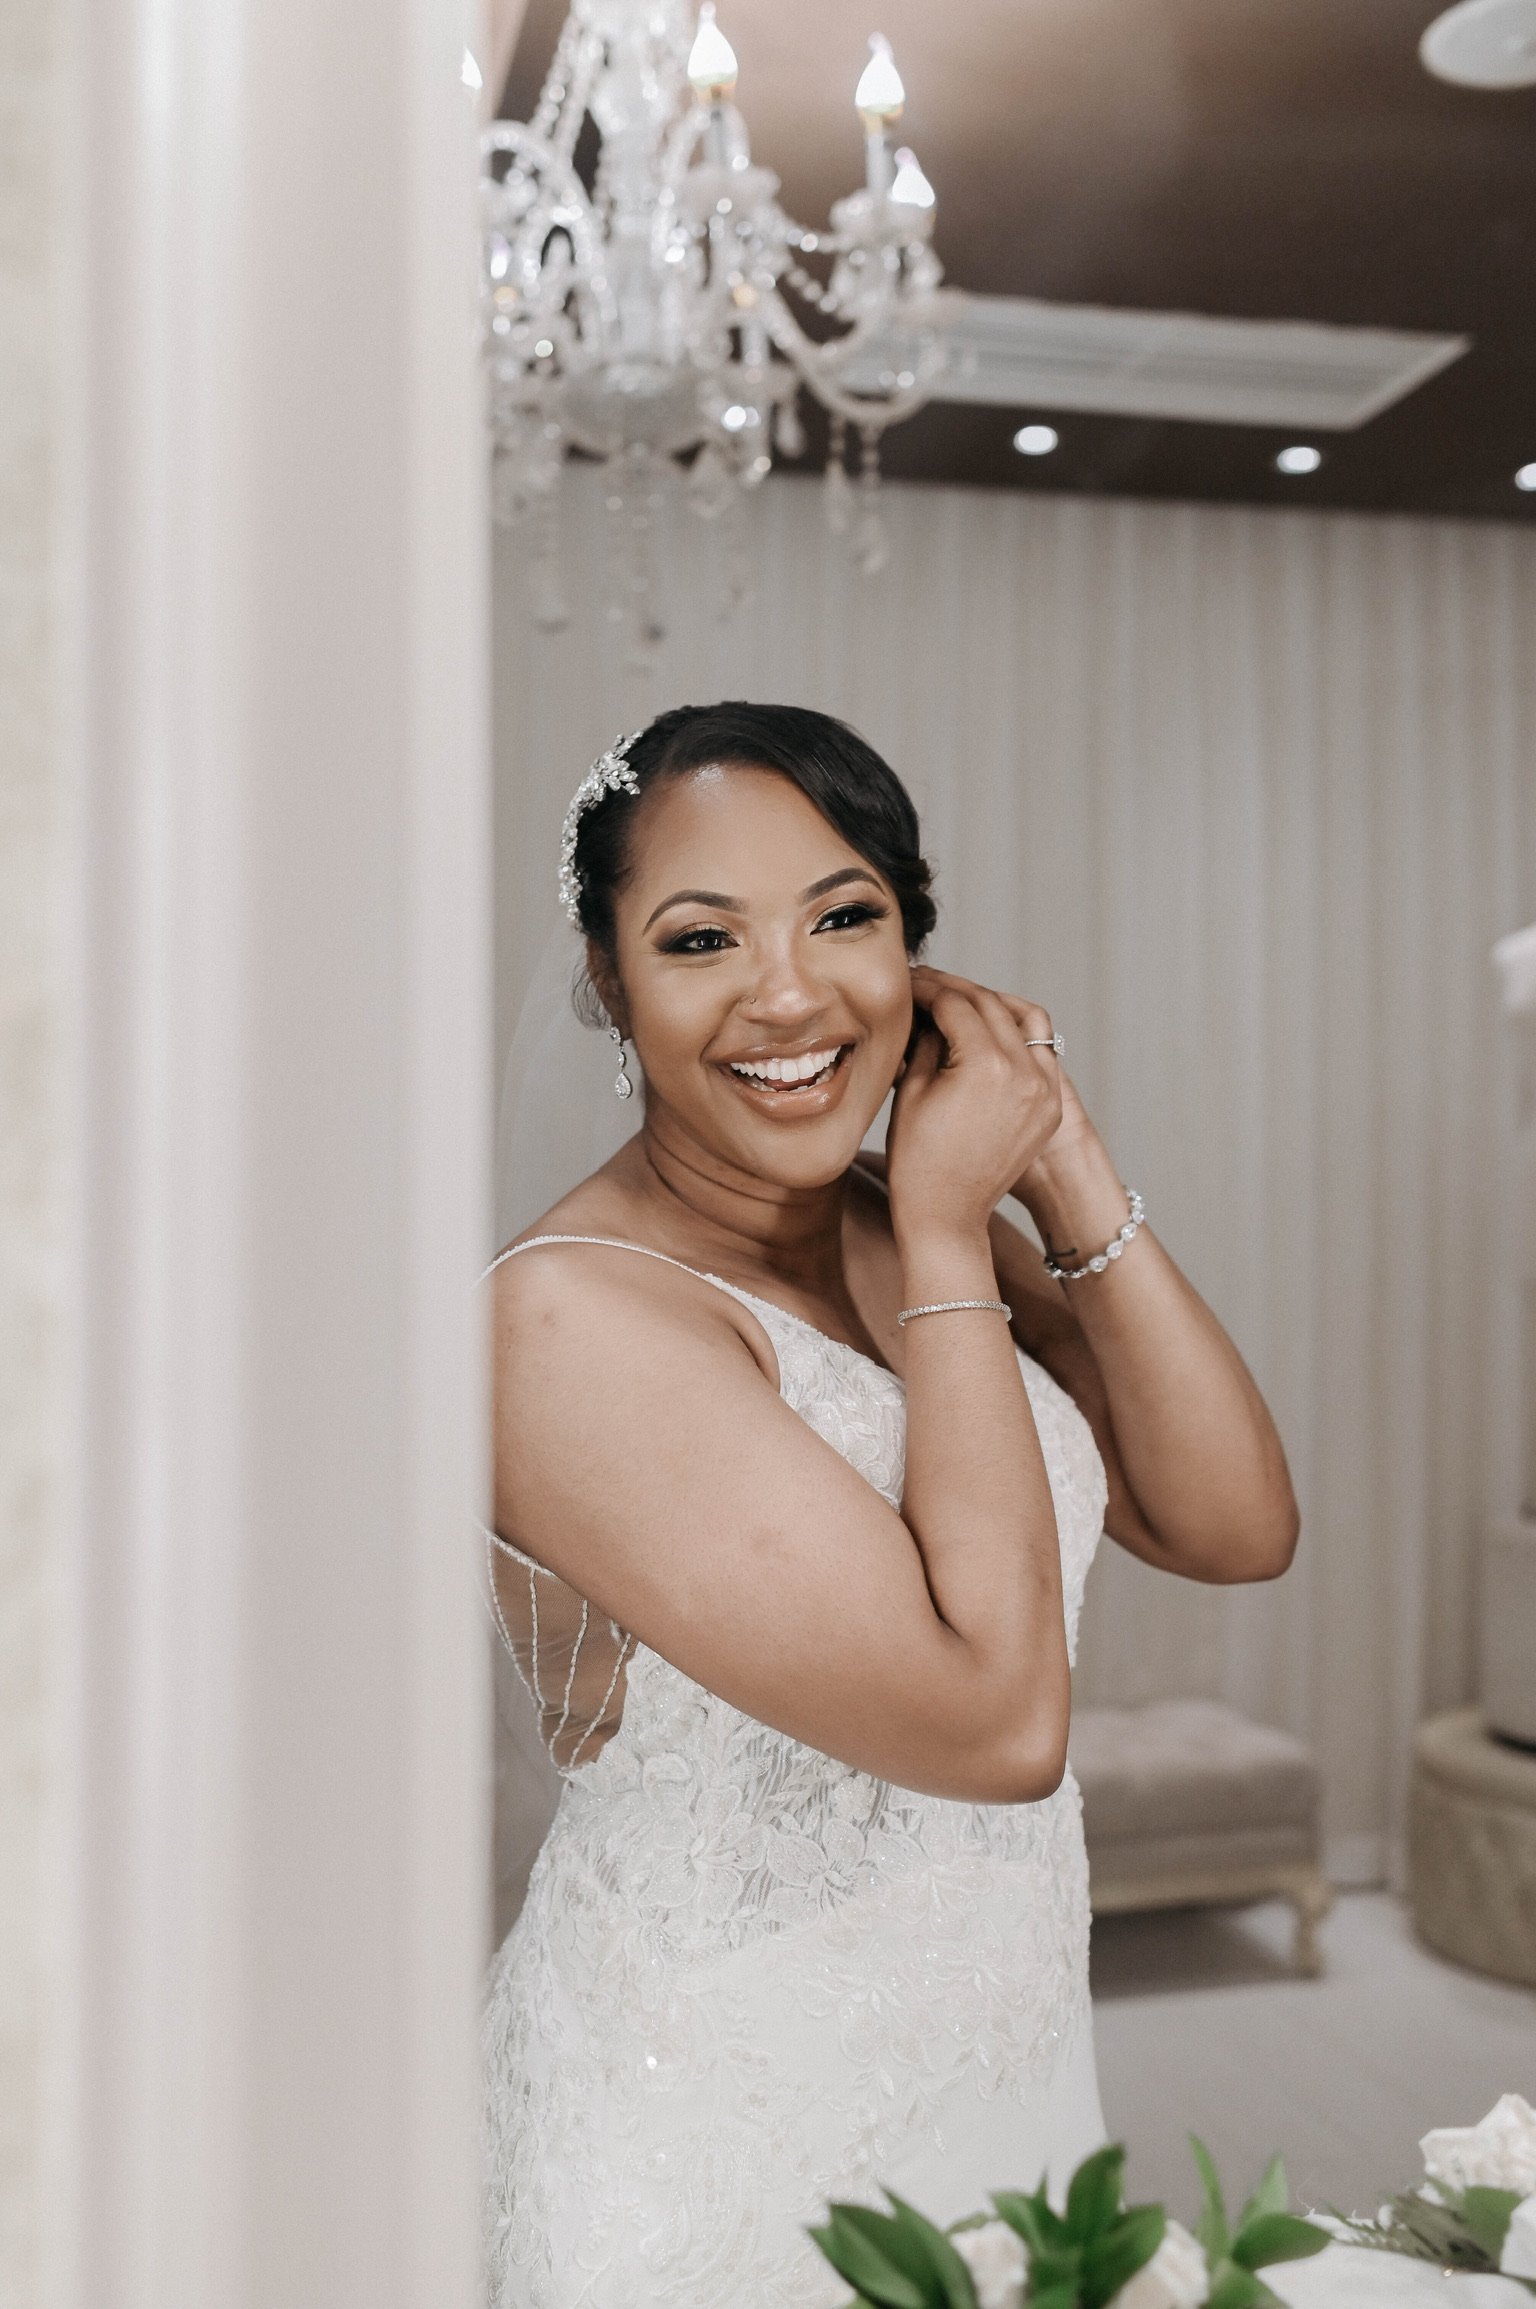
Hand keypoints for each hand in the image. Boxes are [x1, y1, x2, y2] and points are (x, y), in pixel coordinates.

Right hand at [886, 965, 1063, 1244]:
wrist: (947, 1215)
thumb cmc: (918, 1160)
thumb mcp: (912, 1090)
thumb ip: (926, 1039)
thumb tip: (929, 1008)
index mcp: (987, 1065)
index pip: (955, 1004)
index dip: (926, 988)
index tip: (907, 982)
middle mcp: (1025, 1071)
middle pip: (990, 1005)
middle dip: (954, 990)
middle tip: (926, 986)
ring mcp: (1045, 1089)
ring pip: (1027, 1019)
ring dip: (993, 1003)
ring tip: (962, 1003)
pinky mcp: (1051, 1106)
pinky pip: (1043, 1051)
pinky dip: (1018, 1034)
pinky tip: (991, 1033)